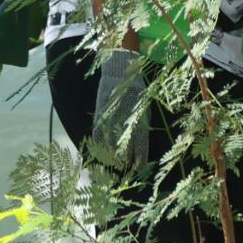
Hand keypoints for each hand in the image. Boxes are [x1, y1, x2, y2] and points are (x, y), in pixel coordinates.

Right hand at [91, 48, 148, 171]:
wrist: (120, 72)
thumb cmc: (137, 91)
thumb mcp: (144, 107)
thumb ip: (142, 124)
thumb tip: (142, 143)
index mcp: (140, 118)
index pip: (141, 143)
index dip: (140, 156)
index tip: (140, 167)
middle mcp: (126, 119)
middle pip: (126, 146)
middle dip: (125, 159)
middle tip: (125, 170)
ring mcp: (112, 116)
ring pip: (110, 141)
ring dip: (111, 155)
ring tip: (112, 165)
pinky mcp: (101, 113)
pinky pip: (98, 132)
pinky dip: (98, 143)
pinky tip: (99, 151)